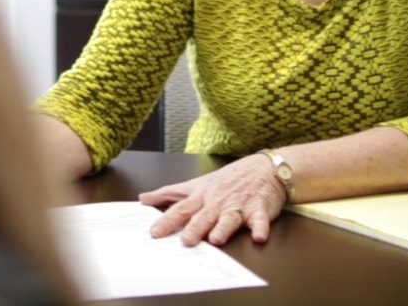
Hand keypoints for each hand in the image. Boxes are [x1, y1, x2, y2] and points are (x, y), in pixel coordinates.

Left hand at [138, 153, 286, 246]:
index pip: (182, 208)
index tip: (155, 233)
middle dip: (196, 227)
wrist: (264, 168)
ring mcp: (239, 205)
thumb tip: (143, 198)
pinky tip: (258, 236)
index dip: (168, 220)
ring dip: (223, 227)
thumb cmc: (228, 179)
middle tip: (187, 240)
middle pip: (205, 216)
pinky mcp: (259, 209)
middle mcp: (218, 202)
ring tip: (217, 238)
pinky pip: (260, 220)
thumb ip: (171, 192)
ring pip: (229, 218)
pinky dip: (260, 228)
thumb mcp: (198, 183)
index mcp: (203, 196)